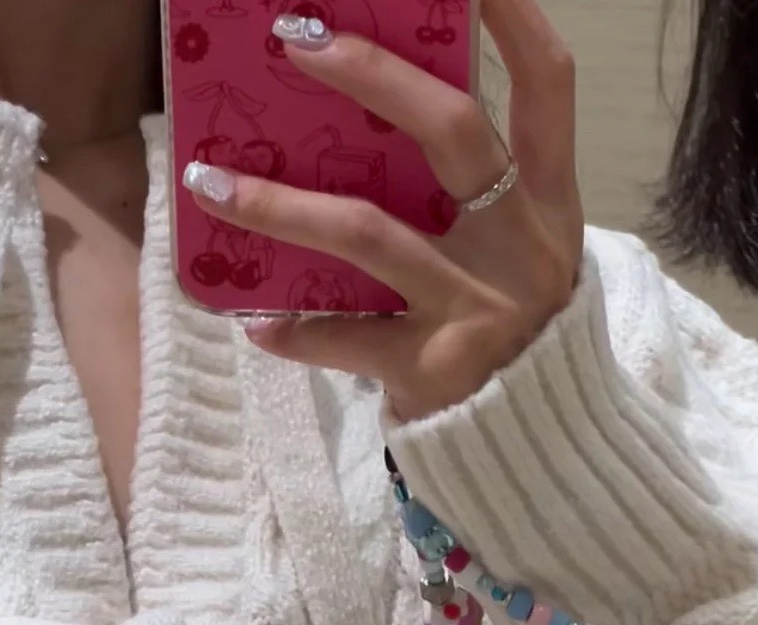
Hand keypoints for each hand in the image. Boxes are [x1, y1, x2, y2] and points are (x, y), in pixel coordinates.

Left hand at [184, 0, 584, 423]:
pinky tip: (253, 322)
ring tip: (209, 185)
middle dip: (371, 75)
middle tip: (293, 41)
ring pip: (370, 234)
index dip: (512, 18)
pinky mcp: (435, 370)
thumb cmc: (507, 330)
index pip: (547, 86)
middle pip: (452, 131)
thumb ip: (466, 194)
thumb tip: (361, 120)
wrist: (536, 447)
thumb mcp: (512, 251)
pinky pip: (347, 339)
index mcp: (549, 202)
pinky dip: (296, 331)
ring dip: (281, 205)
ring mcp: (478, 307)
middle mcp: (520, 243)